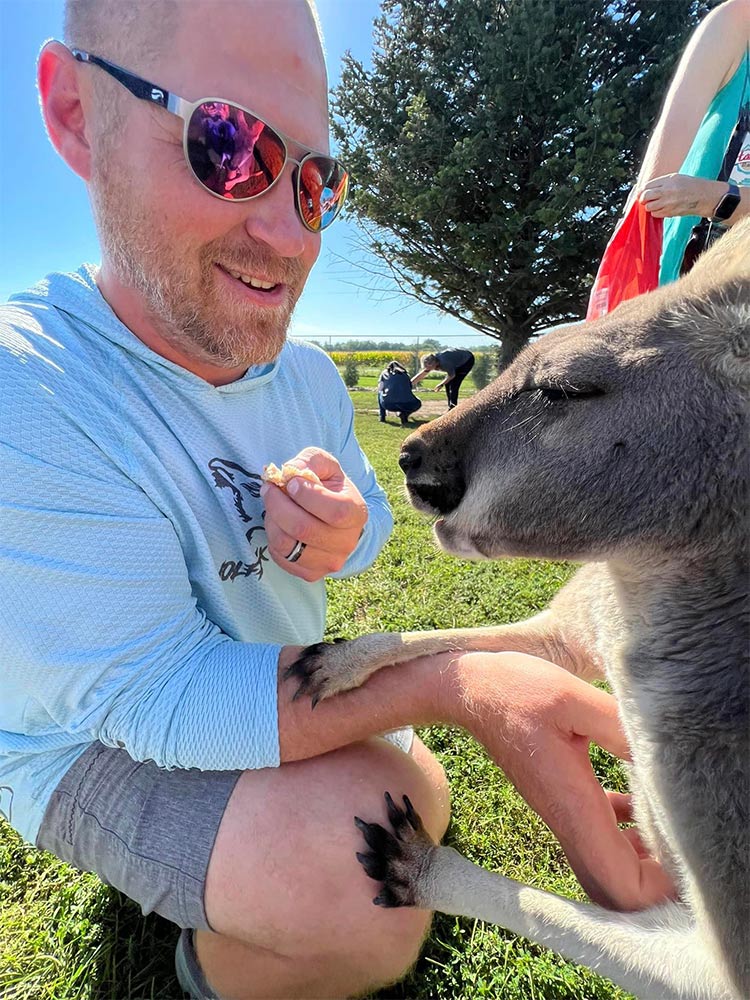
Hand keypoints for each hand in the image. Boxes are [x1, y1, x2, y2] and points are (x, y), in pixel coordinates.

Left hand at [260, 447, 367, 581]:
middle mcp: (347, 543)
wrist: (336, 519)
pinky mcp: (311, 574)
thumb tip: (290, 472)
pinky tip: (279, 524)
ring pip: (287, 545)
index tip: (292, 482)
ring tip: (273, 506)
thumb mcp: (326, 465)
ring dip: (272, 520)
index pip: (335, 511)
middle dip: (278, 504)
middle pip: (303, 529)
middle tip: (269, 489)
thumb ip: (310, 461)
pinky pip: (281, 557)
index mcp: (356, 513)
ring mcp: (330, 562)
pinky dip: (273, 537)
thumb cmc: (329, 488)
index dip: (307, 495)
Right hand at [445, 651, 676, 910]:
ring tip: (662, 821)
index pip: (620, 886)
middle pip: (615, 893)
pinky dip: (624, 836)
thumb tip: (657, 758)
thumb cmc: (516, 689)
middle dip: (654, 883)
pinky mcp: (560, 800)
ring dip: (641, 860)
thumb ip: (618, 727)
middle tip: (676, 841)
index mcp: (573, 805)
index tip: (678, 850)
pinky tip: (633, 800)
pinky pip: (598, 841)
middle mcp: (566, 820)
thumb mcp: (572, 696)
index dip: (657, 886)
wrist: (468, 689)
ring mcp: (561, 814)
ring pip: (607, 869)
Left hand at [638, 173, 719, 218]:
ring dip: (649, 206)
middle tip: (644, 199)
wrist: (703, 196)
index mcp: (668, 180)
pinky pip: (655, 214)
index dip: (642, 190)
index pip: (647, 186)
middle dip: (643, 198)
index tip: (641, 192)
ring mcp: (668, 203)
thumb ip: (661, 182)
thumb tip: (647, 188)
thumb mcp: (676, 178)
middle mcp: (667, 191)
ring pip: (649, 207)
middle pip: (645, 196)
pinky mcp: (670, 212)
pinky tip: (661, 208)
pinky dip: (655, 212)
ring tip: (655, 203)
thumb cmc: (691, 186)